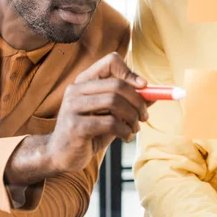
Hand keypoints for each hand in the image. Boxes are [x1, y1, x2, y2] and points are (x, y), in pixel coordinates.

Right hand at [46, 52, 148, 172]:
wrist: (61, 156)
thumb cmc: (89, 132)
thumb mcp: (110, 114)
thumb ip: (129, 102)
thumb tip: (155, 94)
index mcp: (84, 81)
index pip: (110, 61)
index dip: (130, 72)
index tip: (144, 87)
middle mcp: (76, 89)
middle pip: (116, 84)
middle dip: (138, 101)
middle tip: (145, 116)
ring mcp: (72, 107)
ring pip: (114, 102)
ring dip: (132, 117)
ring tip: (135, 128)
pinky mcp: (75, 126)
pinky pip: (110, 123)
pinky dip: (125, 131)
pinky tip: (126, 137)